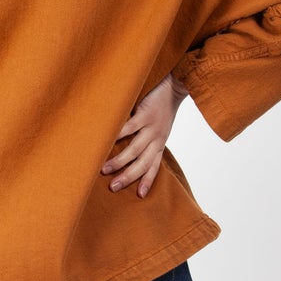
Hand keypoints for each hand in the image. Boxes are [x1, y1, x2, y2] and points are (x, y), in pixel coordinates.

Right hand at [101, 71, 188, 198]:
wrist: (176, 83)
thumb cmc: (162, 105)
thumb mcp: (158, 126)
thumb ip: (145, 137)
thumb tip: (122, 148)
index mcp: (160, 143)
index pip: (154, 167)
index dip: (147, 181)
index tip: (140, 196)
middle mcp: (157, 139)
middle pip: (142, 164)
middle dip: (127, 177)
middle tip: (113, 187)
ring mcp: (152, 127)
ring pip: (135, 150)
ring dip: (119, 161)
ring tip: (104, 169)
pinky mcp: (146, 114)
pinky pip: (130, 128)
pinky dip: (118, 135)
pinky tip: (106, 140)